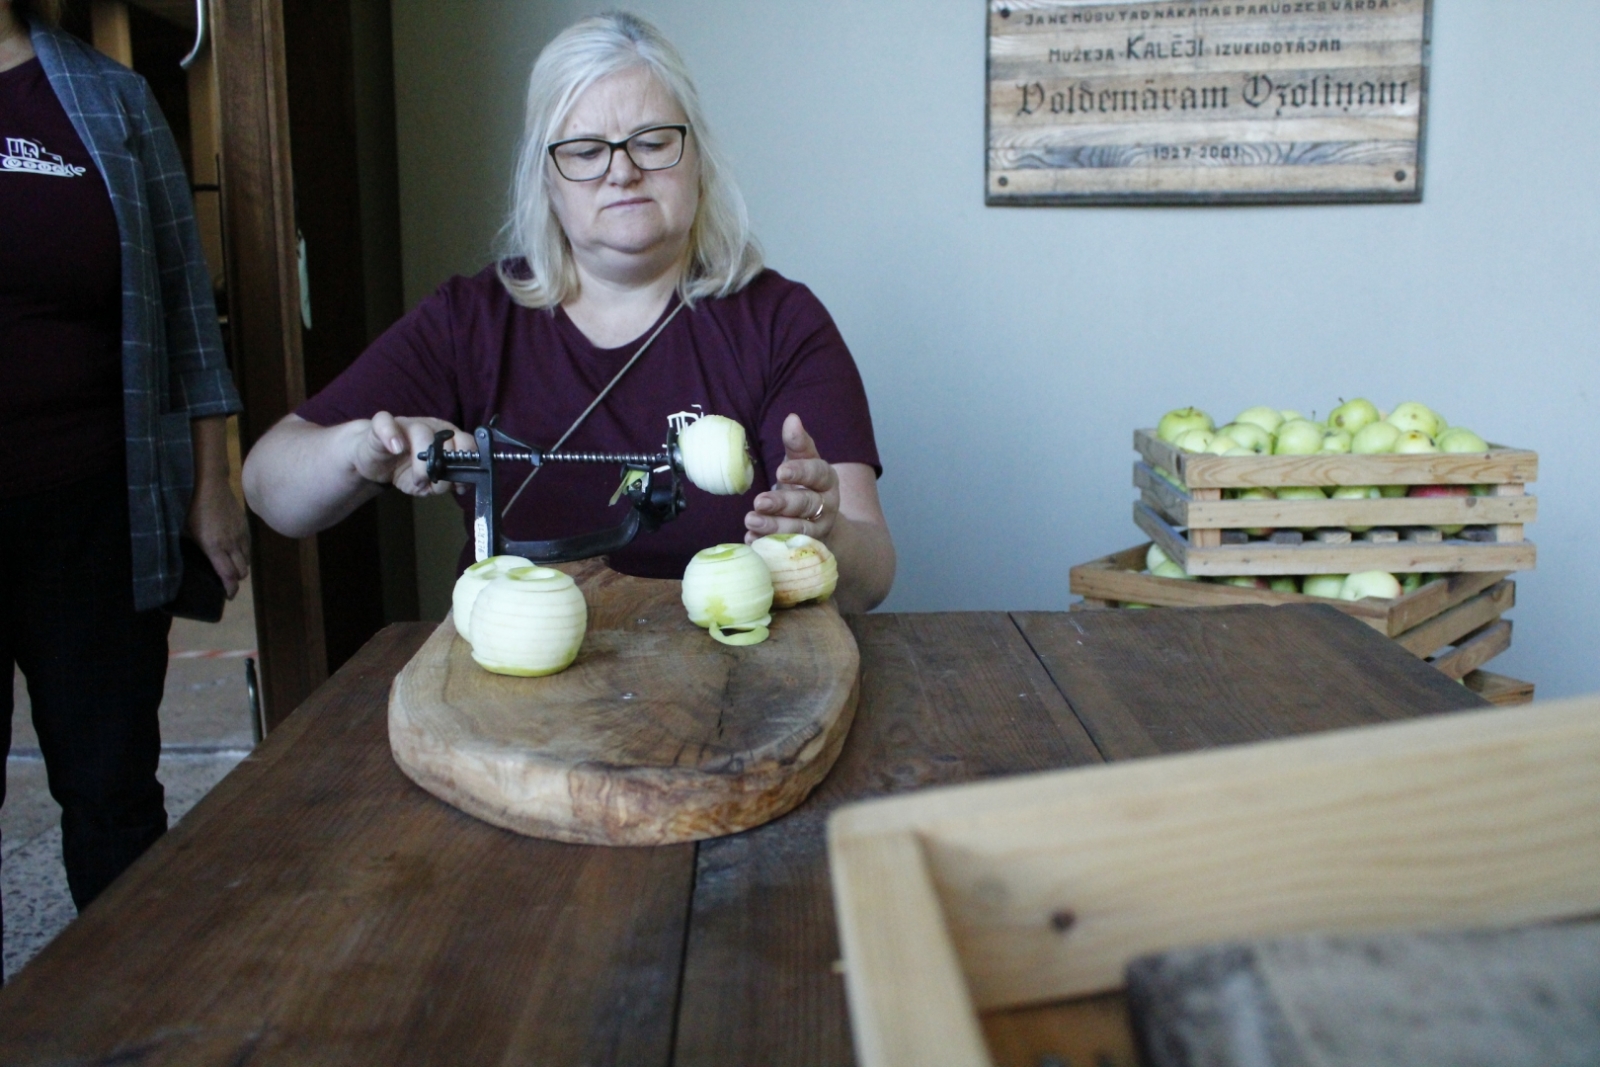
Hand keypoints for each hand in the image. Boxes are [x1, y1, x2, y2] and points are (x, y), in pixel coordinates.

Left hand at [185, 476, 249, 598]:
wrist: (209, 485)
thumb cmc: (192, 508)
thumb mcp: (186, 531)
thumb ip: (195, 548)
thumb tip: (193, 561)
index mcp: (214, 547)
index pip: (229, 576)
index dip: (230, 589)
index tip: (228, 596)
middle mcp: (231, 544)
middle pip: (242, 571)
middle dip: (236, 579)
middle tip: (227, 581)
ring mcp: (240, 535)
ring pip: (247, 559)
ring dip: (241, 566)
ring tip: (231, 566)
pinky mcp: (245, 526)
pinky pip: (249, 547)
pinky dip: (244, 553)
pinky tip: (235, 551)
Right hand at [357, 412, 474, 496]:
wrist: (372, 460)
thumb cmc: (404, 469)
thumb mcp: (429, 482)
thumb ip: (447, 483)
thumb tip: (462, 487)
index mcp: (447, 438)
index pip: (466, 442)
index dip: (466, 462)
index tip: (459, 483)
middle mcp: (430, 427)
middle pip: (447, 436)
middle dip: (445, 463)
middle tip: (435, 481)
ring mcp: (406, 423)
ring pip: (421, 432)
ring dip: (422, 462)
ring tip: (418, 480)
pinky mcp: (381, 425)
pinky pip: (385, 422)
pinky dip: (392, 435)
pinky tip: (396, 449)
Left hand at [745, 413, 838, 541]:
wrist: (822, 522)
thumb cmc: (805, 486)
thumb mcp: (802, 462)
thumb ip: (797, 443)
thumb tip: (791, 418)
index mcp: (826, 480)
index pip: (817, 473)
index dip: (801, 473)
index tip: (780, 471)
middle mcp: (826, 505)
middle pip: (807, 504)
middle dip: (783, 504)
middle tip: (759, 502)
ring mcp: (818, 530)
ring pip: (799, 529)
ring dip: (774, 527)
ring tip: (751, 522)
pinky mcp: (806, 548)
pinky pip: (788, 548)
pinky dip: (768, 544)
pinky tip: (751, 539)